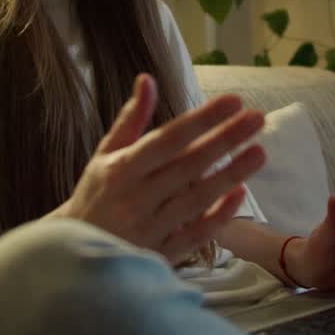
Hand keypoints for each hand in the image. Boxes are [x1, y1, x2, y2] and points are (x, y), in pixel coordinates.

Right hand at [53, 74, 266, 264]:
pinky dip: (218, 216)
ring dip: (231, 175)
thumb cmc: (96, 195)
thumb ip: (130, 119)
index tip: (233, 100)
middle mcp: (135, 198)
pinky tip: (241, 194)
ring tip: (260, 151)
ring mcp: (149, 229)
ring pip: (197, 200)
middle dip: (225, 140)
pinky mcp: (160, 254)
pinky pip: (195, 235)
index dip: (202, 120)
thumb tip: (147, 79)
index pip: (168, 139)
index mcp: (121, 169)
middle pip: (189, 166)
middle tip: (258, 118)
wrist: (74, 253)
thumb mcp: (105, 154)